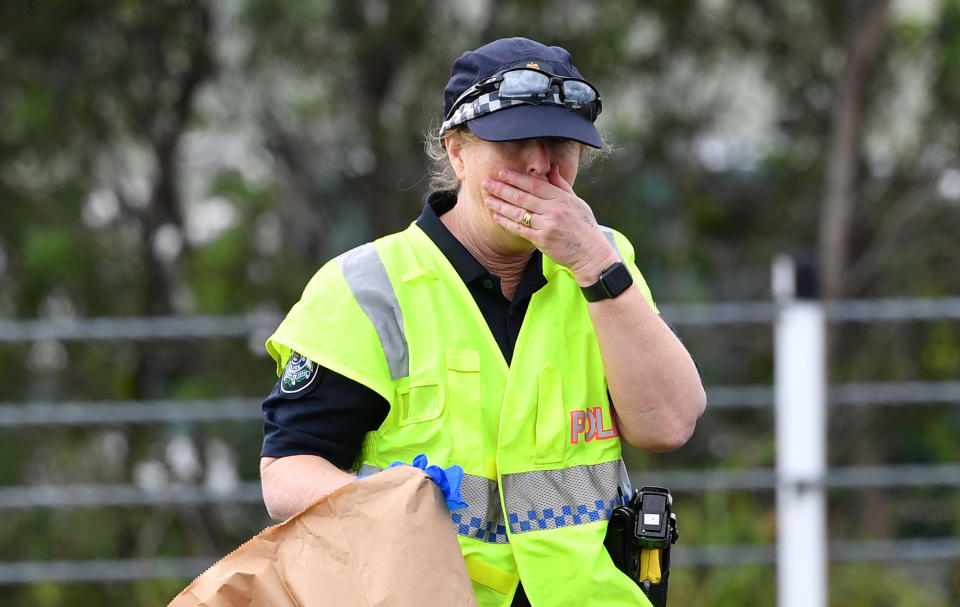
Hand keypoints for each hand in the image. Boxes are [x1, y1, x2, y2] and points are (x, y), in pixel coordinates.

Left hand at [482, 165, 618, 284]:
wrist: (591, 254)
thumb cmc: (585, 227)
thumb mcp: (577, 202)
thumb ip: (562, 185)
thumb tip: (552, 168)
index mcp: (562, 198)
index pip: (535, 184)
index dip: (516, 178)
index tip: (502, 172)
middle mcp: (554, 210)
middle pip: (523, 196)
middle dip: (502, 189)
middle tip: (486, 183)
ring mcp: (547, 225)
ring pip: (518, 212)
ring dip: (500, 205)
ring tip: (487, 199)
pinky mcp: (541, 240)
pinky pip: (519, 229)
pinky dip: (506, 222)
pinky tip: (496, 216)